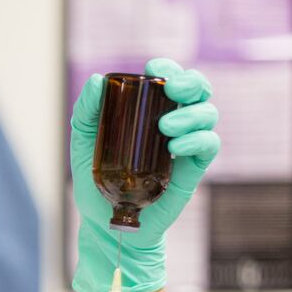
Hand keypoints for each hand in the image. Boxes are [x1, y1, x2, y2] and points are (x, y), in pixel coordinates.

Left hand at [70, 58, 219, 291]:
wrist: (104, 224)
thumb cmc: (95, 180)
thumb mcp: (83, 144)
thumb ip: (87, 113)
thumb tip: (95, 81)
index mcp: (148, 112)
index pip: (169, 79)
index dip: (169, 67)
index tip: (153, 69)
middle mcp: (171, 124)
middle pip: (199, 90)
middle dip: (191, 81)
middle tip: (171, 88)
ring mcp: (184, 146)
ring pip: (208, 115)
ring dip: (191, 114)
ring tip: (164, 127)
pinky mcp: (192, 170)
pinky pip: (209, 145)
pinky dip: (197, 140)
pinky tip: (176, 146)